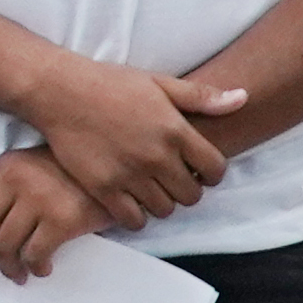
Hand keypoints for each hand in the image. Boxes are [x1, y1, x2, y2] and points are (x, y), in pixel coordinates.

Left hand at [0, 147, 107, 281]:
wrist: (114, 167)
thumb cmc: (71, 172)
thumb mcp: (31, 167)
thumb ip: (6, 188)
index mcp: (4, 166)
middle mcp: (16, 180)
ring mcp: (38, 199)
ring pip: (4, 246)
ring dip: (7, 268)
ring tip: (16, 275)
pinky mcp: (61, 218)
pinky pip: (34, 254)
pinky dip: (34, 268)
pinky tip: (41, 269)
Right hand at [23, 58, 241, 230]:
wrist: (59, 90)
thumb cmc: (110, 83)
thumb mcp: (159, 82)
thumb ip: (201, 97)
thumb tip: (243, 98)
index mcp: (175, 130)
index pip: (215, 170)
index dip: (211, 173)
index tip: (197, 168)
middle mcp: (157, 156)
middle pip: (191, 196)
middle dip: (186, 189)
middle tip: (171, 178)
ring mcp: (130, 175)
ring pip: (165, 210)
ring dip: (162, 203)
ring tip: (149, 188)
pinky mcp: (104, 188)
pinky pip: (133, 219)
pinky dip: (136, 215)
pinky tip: (129, 199)